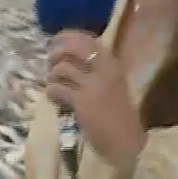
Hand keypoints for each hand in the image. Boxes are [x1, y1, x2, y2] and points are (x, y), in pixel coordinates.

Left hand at [45, 30, 146, 175]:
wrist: (126, 141)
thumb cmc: (117, 114)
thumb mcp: (111, 84)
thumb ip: (94, 69)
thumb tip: (65, 57)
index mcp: (113, 63)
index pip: (86, 39)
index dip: (65, 37)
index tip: (53, 42)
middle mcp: (104, 69)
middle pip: (72, 48)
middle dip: (56, 53)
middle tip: (51, 64)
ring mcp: (93, 85)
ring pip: (61, 68)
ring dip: (52, 77)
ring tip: (56, 86)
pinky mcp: (82, 102)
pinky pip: (56, 88)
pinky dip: (52, 93)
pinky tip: (56, 100)